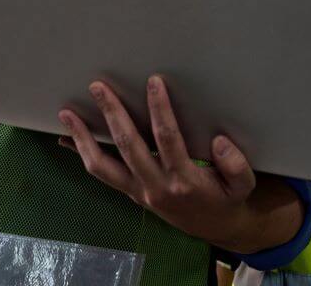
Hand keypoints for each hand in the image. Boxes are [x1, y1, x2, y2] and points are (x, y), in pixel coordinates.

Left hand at [58, 76, 260, 251]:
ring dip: (83, 138)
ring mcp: (138, 191)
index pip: (167, 139)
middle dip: (112, 113)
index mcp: (183, 180)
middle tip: (98, 86)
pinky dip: (83, 154)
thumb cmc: (228, 198)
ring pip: (102, 166)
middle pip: (128, 146)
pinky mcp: (131, 192)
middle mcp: (155, 186)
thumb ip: (236, 164)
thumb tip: (219, 142)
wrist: (216, 228)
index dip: (160, 109)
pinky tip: (68, 137)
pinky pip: (101, 173)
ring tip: (67, 113)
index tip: (153, 82)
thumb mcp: (243, 185)